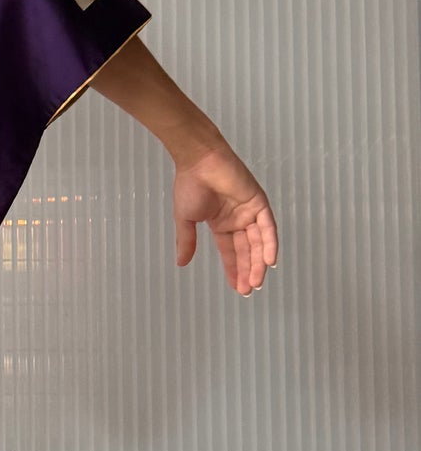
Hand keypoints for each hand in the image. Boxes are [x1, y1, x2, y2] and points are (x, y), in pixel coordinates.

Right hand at [172, 143, 278, 294]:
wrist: (199, 161)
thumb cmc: (190, 185)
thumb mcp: (186, 219)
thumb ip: (187, 241)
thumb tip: (181, 263)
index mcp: (221, 224)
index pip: (231, 251)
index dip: (234, 269)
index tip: (237, 288)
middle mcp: (238, 220)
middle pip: (247, 250)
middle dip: (248, 270)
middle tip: (248, 290)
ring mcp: (250, 211)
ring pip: (259, 242)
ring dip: (259, 262)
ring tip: (256, 282)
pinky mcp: (259, 203)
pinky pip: (267, 227)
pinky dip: (269, 244)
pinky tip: (269, 261)